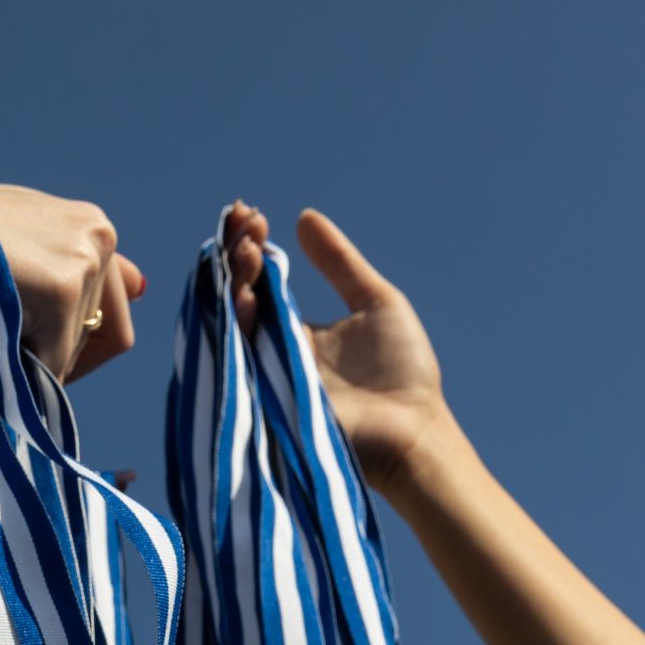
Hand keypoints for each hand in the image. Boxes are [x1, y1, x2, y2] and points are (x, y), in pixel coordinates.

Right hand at [0, 186, 145, 383]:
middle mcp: (97, 232)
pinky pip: (56, 362)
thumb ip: (72, 260)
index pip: (115, 305)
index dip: (74, 338)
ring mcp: (83, 257)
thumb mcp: (17, 239)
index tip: (31, 344)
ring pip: (78, 349)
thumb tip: (141, 287)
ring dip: (36, 357)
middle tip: (8, 345)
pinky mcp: (61, 285)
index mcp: (88, 224)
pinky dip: (23, 370)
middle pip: (109, 331)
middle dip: (62, 351)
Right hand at [221, 200, 447, 498]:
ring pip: (230, 322)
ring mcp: (265, 375)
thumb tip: (304, 217)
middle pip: (237, 295)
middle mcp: (273, 350)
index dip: (251, 246)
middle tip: (244, 218)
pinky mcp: (264, 398)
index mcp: (296, 330)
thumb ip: (339, 263)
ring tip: (247, 245)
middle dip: (236, 255)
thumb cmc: (402, 374)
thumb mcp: (375, 302)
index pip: (260, 282)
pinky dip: (236, 322)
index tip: (252, 214)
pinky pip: (236, 359)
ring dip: (234, 280)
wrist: (413, 430)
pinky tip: (244, 290)